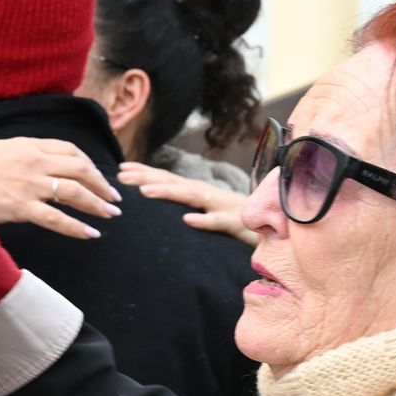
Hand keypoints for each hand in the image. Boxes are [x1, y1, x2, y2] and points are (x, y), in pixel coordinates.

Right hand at [0, 137, 121, 239]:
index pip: (70, 150)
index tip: (100, 176)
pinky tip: (91, 234)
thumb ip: (23, 155)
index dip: (90, 164)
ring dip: (97, 203)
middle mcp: (32, 160)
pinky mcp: (20, 206)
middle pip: (80, 168)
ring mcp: (28, 183)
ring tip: (110, 214)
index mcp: (27, 145)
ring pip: (74, 191)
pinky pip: (56, 218)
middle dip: (102, 183)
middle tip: (114, 197)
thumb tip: (41, 163)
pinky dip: (77, 227)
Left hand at [117, 163, 253, 245]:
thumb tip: (163, 206)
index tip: (119, 169)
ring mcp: (221, 206)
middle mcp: (207, 194)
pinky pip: (218, 222)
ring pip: (192, 197)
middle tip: (120, 175)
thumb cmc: (236, 220)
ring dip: (168, 192)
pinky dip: (203, 221)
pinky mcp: (235, 223)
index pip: (167, 179)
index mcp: (199, 192)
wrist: (275, 227)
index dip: (144, 173)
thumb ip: (188, 205)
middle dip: (147, 177)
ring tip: (145, 191)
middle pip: (173, 183)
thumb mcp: (207, 211)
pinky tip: (188, 220)